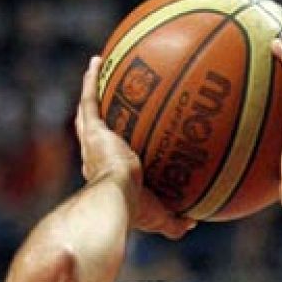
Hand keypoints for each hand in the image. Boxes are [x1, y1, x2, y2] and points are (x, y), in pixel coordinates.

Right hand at [74, 56, 195, 238]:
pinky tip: (97, 60)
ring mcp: (91, 141)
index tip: (117, 136)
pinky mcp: (92, 130)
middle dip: (96, 115)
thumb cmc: (135, 211)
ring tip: (96, 70)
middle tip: (105, 98)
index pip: (105, 155)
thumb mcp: (160, 218)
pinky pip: (90, 98)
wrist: (115, 200)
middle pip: (92, 129)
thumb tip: (194, 221)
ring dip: (90, 91)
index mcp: (105, 173)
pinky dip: (91, 79)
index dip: (109, 144)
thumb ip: (175, 222)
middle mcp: (94, 155)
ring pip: (87, 111)